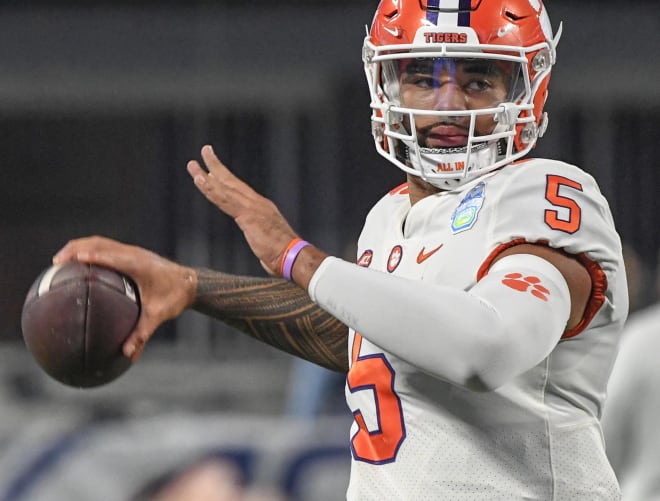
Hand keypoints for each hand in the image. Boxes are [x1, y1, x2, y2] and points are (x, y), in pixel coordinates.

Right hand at [53, 236, 196, 360]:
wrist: (190, 283)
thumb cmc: (175, 298)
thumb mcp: (158, 316)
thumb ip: (142, 334)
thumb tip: (127, 355)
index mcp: (138, 265)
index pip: (112, 256)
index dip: (92, 256)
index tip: (72, 260)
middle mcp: (133, 253)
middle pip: (99, 243)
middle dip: (76, 248)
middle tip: (56, 262)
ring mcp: (132, 251)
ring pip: (101, 242)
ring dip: (80, 246)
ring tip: (60, 260)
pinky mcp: (132, 253)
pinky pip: (106, 247)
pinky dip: (90, 250)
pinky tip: (79, 264)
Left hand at [186, 145, 298, 274]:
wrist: (293, 257)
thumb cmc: (283, 256)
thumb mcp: (269, 244)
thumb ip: (262, 240)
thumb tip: (264, 249)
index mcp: (262, 208)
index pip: (239, 190)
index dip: (226, 178)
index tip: (214, 168)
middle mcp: (257, 203)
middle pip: (231, 182)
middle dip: (216, 166)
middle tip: (204, 151)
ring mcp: (252, 207)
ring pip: (225, 188)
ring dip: (206, 176)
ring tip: (193, 165)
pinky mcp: (248, 215)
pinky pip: (224, 200)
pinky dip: (211, 189)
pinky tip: (201, 180)